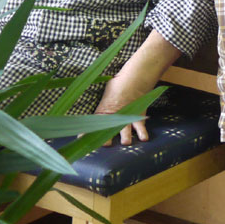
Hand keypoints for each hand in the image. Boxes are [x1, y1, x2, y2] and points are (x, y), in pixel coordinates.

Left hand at [92, 31, 180, 145]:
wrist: (134, 79)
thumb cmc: (118, 85)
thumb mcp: (105, 94)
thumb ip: (102, 105)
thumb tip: (91, 104)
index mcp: (103, 110)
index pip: (93, 123)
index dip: (85, 132)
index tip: (80, 139)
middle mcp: (115, 116)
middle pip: (109, 131)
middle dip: (106, 139)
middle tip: (105, 144)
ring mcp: (127, 117)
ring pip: (125, 130)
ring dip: (125, 137)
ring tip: (125, 142)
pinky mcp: (138, 116)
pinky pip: (140, 126)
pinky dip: (142, 132)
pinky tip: (144, 138)